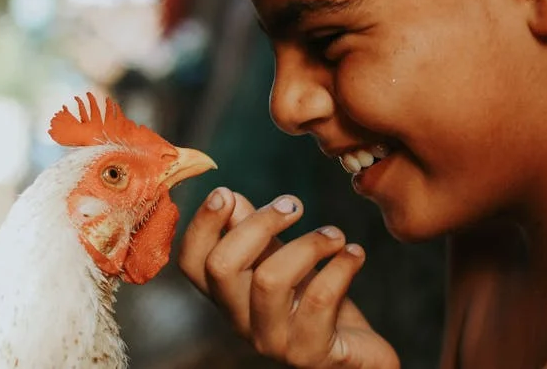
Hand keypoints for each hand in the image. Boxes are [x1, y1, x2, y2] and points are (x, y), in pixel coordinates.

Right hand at [179, 188, 399, 368]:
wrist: (355, 353)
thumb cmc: (312, 300)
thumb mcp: (279, 259)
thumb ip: (251, 231)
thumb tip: (228, 197)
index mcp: (227, 295)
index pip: (191, 262)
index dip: (201, 224)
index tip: (226, 192)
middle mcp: (240, 320)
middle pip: (222, 266)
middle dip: (259, 224)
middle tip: (294, 206)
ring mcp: (273, 340)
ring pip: (269, 280)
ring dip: (308, 244)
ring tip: (335, 235)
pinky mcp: (310, 352)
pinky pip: (319, 299)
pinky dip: (341, 266)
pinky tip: (355, 254)